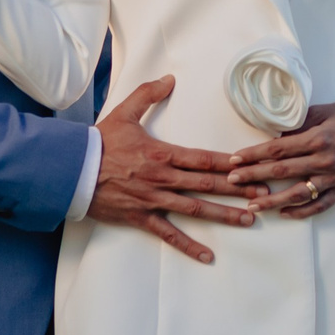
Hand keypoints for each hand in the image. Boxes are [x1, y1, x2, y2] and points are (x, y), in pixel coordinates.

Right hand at [85, 76, 266, 263]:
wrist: (72, 170)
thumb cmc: (99, 142)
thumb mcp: (124, 113)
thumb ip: (148, 94)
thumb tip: (170, 78)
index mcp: (163, 153)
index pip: (203, 158)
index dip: (228, 163)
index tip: (249, 165)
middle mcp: (163, 178)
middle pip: (207, 184)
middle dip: (237, 189)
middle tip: (263, 193)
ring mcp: (154, 200)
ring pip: (195, 209)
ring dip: (224, 215)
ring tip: (248, 220)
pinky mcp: (141, 217)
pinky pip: (169, 234)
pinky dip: (188, 246)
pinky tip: (207, 256)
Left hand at [230, 102, 334, 218]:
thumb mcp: (324, 111)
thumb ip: (299, 122)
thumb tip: (274, 131)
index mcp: (317, 138)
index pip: (278, 149)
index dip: (253, 154)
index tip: (233, 159)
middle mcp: (323, 160)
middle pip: (281, 171)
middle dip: (253, 175)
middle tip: (231, 181)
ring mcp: (333, 177)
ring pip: (298, 193)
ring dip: (272, 200)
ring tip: (251, 204)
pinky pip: (319, 205)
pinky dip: (301, 212)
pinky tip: (283, 213)